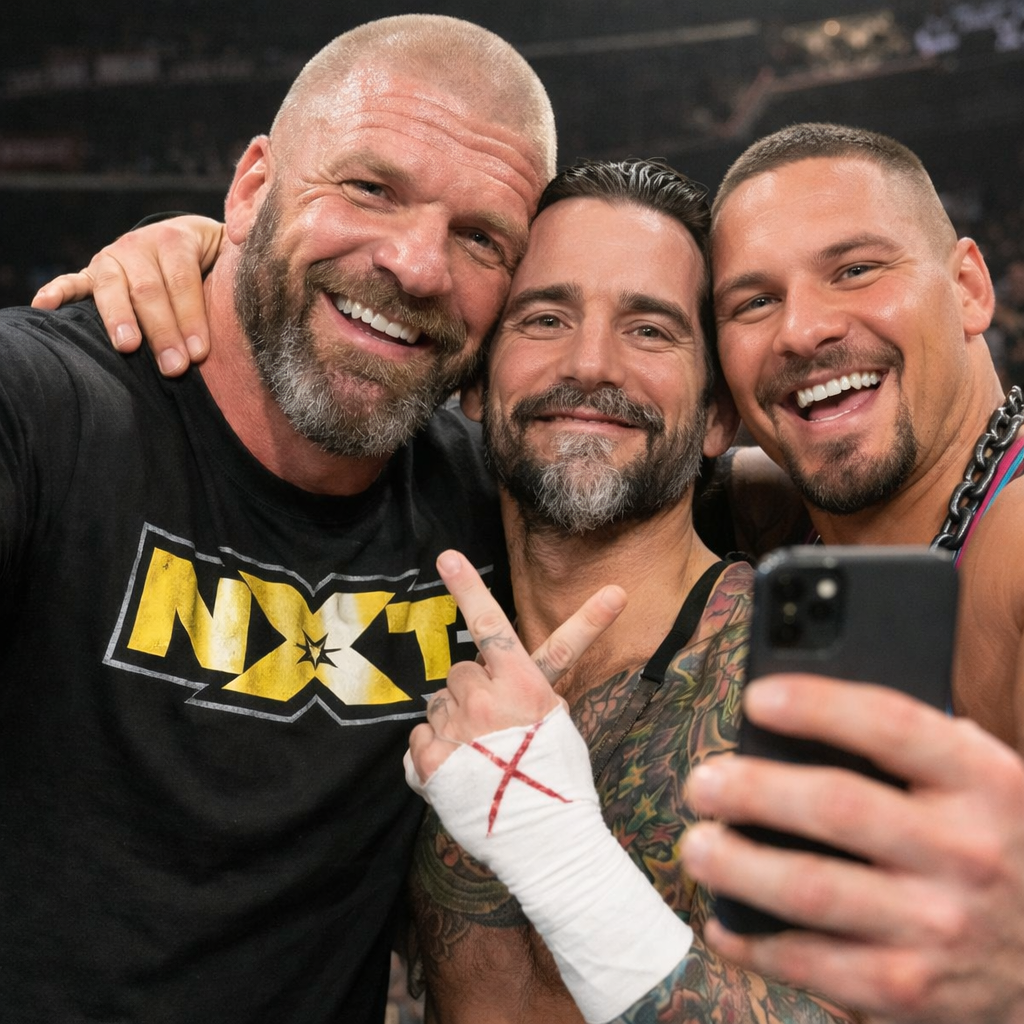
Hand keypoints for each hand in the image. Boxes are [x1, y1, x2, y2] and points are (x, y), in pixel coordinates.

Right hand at [31, 215, 223, 376]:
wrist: (188, 237)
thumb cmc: (215, 261)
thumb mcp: (229, 258)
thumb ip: (237, 274)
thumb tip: (265, 297)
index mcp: (177, 239)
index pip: (183, 281)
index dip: (191, 317)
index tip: (200, 353)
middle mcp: (140, 245)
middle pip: (148, 290)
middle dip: (162, 332)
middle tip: (174, 367)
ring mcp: (113, 258)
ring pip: (112, 288)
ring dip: (118, 319)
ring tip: (127, 347)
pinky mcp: (93, 272)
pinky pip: (73, 281)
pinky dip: (58, 292)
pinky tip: (44, 306)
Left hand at [407, 549, 625, 784]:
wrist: (545, 838)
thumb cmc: (559, 775)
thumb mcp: (560, 717)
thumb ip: (531, 687)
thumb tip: (509, 675)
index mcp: (521, 683)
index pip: (491, 625)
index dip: (468, 588)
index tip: (446, 557)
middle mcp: (484, 699)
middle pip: (460, 672)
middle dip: (471, 691)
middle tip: (492, 725)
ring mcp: (454, 730)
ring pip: (437, 702)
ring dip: (452, 720)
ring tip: (478, 753)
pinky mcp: (430, 761)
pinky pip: (421, 736)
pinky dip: (435, 750)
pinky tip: (460, 771)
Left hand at [680, 673, 1023, 1023]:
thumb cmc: (987, 843)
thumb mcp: (976, 783)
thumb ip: (910, 745)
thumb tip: (797, 708)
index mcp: (984, 783)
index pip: (891, 725)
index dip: (817, 705)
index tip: (755, 697)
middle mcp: (966, 852)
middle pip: (836, 806)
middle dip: (753, 790)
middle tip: (703, 783)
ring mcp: (938, 926)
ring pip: (813, 889)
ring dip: (737, 866)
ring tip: (696, 845)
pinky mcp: (908, 988)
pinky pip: (812, 964)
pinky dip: (754, 944)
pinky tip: (723, 922)